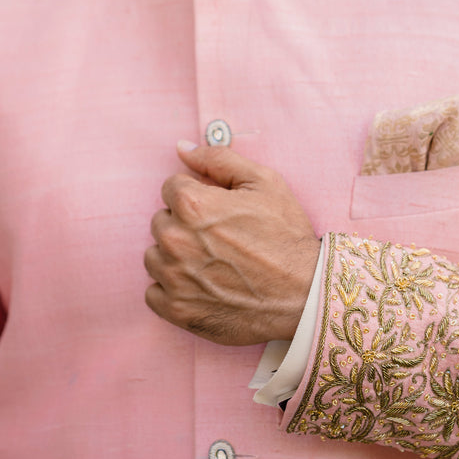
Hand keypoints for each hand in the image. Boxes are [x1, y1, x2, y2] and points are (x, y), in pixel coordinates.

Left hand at [144, 143, 320, 345]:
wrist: (305, 294)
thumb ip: (218, 159)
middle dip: (184, 224)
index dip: (198, 195)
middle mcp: (175, 240)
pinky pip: (153, 292)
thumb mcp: (263, 182)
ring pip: (155, 256)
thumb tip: (182, 148)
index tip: (218, 211)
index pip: (171, 188)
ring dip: (175, 256)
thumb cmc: (286, 237)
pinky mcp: (176, 310)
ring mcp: (173, 278)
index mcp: (192, 204)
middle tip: (218, 238)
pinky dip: (172, 289)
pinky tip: (201, 286)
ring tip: (210, 262)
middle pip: (161, 221)